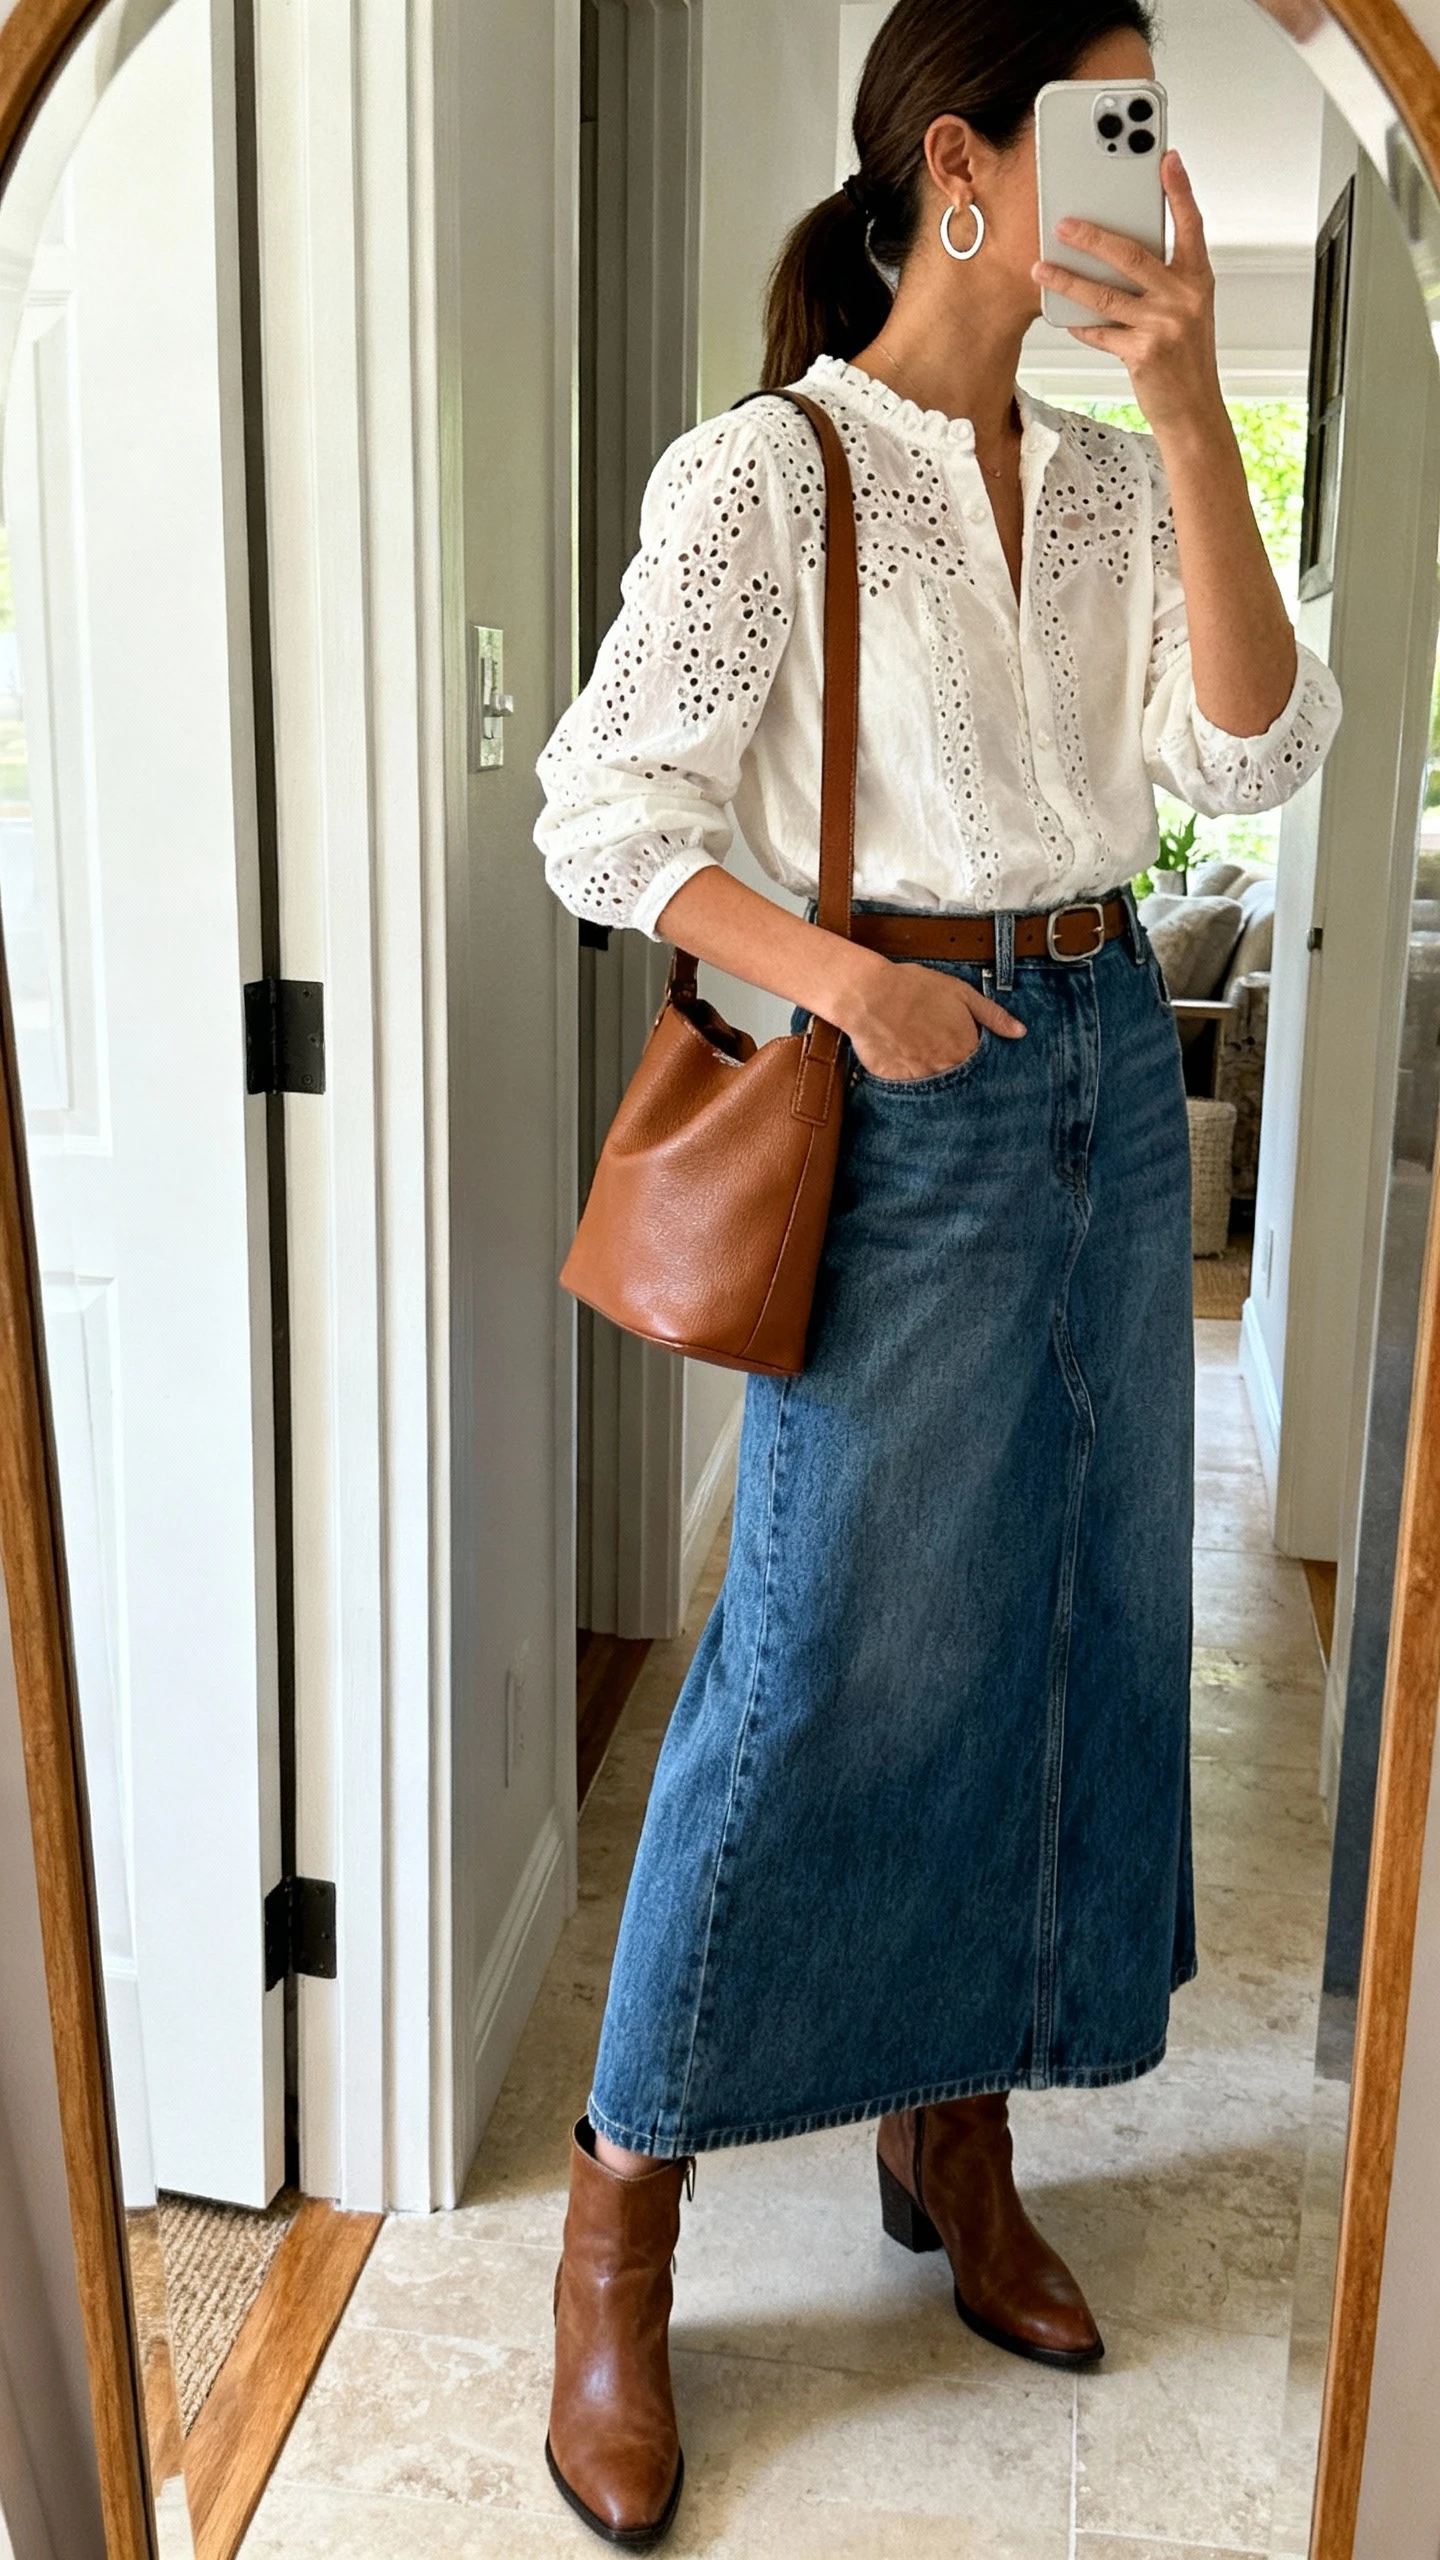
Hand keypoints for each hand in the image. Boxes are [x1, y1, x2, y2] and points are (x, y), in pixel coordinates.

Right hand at [841, 952, 1024, 1080]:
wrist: (871, 995)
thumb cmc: (915, 989)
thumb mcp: (961, 993)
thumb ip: (993, 1015)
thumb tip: (1020, 1032)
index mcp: (965, 1048)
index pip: (983, 1071)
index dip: (979, 1067)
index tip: (975, 1063)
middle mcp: (946, 1069)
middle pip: (961, 1086)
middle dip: (958, 1078)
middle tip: (946, 1063)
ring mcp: (921, 1079)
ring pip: (937, 1092)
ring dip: (936, 1085)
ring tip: (926, 1067)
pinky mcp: (896, 1083)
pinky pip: (909, 1093)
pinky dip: (911, 1086)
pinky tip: (907, 1070)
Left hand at [1032, 152, 1222, 437]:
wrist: (1194, 410)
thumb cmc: (1186, 357)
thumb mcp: (1188, 310)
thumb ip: (1164, 280)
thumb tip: (1118, 252)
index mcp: (1198, 280)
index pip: (1191, 225)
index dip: (1180, 190)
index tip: (1166, 159)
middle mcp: (1184, 298)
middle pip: (1132, 254)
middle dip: (1093, 236)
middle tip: (1064, 224)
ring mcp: (1164, 326)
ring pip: (1105, 294)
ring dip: (1067, 280)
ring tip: (1041, 269)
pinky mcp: (1142, 353)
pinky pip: (1100, 331)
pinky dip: (1081, 325)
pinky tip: (1065, 317)